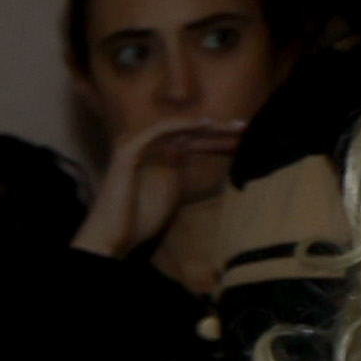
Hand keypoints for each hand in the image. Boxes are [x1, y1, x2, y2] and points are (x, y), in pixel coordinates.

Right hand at [72, 115, 250, 263]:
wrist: (112, 236)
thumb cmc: (138, 220)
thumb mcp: (170, 193)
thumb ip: (182, 171)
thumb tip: (206, 159)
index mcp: (158, 156)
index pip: (194, 142)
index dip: (221, 141)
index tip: (246, 143)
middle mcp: (147, 146)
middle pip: (190, 132)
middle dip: (221, 131)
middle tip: (248, 128)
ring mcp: (136, 145)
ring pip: (179, 128)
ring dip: (209, 126)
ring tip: (235, 126)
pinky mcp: (129, 150)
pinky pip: (159, 130)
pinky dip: (182, 125)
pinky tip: (205, 124)